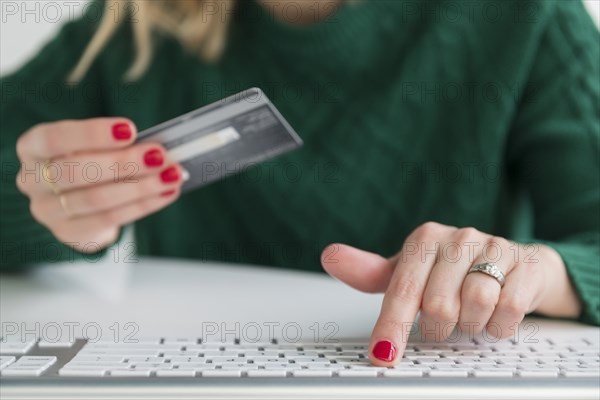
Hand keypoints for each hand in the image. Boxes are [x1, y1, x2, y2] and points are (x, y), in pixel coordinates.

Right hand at [16, 118, 183, 252]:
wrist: (77, 201)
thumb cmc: (88, 160)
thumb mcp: (93, 145)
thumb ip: (115, 143)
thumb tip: (157, 147)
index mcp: (32, 147)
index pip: (54, 138)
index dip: (92, 134)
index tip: (130, 130)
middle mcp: (32, 180)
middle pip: (76, 171)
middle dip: (123, 163)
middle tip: (159, 156)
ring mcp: (47, 210)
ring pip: (96, 199)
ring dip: (140, 187)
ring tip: (171, 176)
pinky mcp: (68, 233)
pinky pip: (108, 220)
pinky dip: (143, 205)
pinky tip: (166, 193)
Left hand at [321, 222, 581, 365]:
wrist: (516, 263)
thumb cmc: (453, 271)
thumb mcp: (411, 273)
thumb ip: (371, 273)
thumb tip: (330, 256)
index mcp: (424, 239)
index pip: (401, 289)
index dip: (391, 326)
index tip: (383, 354)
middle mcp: (457, 237)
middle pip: (438, 304)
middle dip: (438, 327)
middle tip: (442, 323)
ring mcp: (494, 248)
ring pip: (475, 304)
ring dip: (469, 324)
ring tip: (468, 316)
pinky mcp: (525, 264)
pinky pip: (508, 308)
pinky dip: (498, 324)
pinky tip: (493, 316)